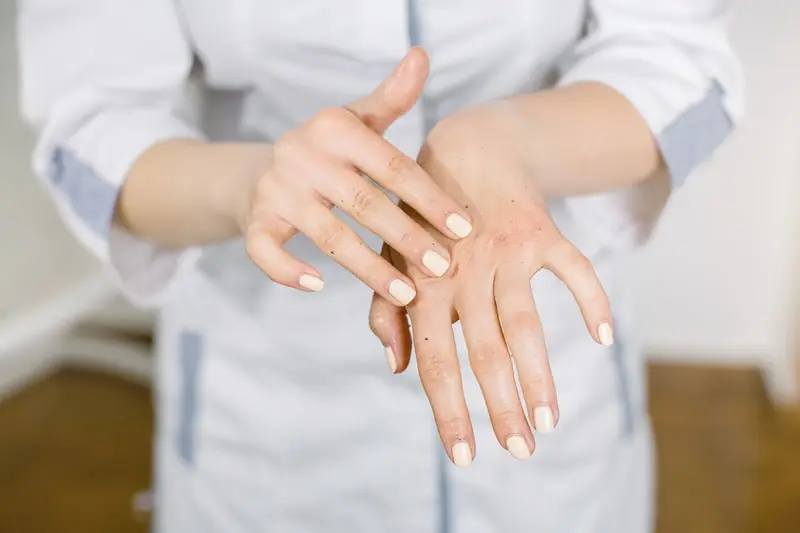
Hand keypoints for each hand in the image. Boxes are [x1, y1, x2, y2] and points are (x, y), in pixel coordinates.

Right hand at [240, 47, 472, 304]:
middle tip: (444, 269)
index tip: (463, 229)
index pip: (392, 166)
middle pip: (364, 203)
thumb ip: (392, 96)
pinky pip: (265, 251)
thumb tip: (422, 55)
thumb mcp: (358, 119)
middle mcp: (302, 155)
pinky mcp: (255, 220)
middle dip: (407, 239)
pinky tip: (320, 286)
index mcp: (334, 128)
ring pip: (328, 235)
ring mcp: (276, 190)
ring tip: (407, 296)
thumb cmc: (328, 149)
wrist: (262, 168)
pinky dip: (288, 271)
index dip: (429, 198)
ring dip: (369, 268)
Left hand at [369, 112, 612, 465]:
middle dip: (501, 406)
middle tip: (521, 451)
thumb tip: (396, 368)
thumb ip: (385, 313)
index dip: (449, 410)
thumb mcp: (391, 261)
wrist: (464, 148)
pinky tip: (601, 336)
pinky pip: (573, 268)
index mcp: (424, 286)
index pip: (435, 360)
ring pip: (525, 322)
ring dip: (539, 373)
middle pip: (484, 351)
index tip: (465, 456)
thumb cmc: (422, 219)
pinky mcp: (541, 231)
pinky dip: (591, 298)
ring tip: (550, 420)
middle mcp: (463, 273)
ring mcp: (504, 252)